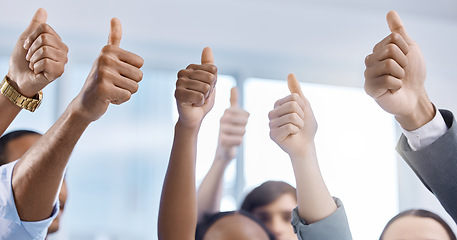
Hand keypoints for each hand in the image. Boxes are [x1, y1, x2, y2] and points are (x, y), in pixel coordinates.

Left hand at [7, 8, 68, 96]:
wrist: (18, 78)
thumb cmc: (22, 60)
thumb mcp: (26, 39)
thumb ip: (35, 25)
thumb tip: (42, 10)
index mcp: (57, 42)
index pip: (45, 29)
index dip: (31, 37)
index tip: (27, 47)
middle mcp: (63, 51)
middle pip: (45, 38)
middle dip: (32, 48)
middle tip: (31, 58)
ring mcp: (62, 61)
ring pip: (45, 49)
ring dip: (33, 58)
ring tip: (34, 65)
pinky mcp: (59, 71)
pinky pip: (46, 61)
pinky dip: (36, 66)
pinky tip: (38, 71)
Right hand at [71, 18, 143, 121]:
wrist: (85, 104)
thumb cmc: (100, 80)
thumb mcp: (106, 57)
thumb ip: (113, 39)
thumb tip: (115, 18)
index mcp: (108, 50)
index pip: (140, 63)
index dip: (131, 72)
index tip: (116, 74)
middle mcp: (105, 59)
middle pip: (139, 76)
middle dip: (129, 84)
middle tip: (113, 84)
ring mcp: (103, 74)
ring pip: (134, 87)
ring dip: (125, 92)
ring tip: (110, 90)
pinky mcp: (104, 89)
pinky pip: (127, 96)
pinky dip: (120, 100)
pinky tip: (108, 98)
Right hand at [175, 47, 217, 127]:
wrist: (194, 117)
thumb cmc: (202, 100)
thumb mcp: (210, 81)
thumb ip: (209, 66)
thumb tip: (207, 47)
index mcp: (191, 68)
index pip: (213, 70)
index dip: (214, 82)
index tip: (206, 88)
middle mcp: (183, 73)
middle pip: (210, 78)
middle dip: (209, 90)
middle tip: (201, 95)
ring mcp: (179, 83)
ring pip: (205, 88)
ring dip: (204, 97)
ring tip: (196, 100)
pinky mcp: (178, 94)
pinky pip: (199, 96)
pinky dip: (200, 103)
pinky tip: (193, 104)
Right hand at [215, 87, 249, 161]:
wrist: (223, 149)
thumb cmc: (230, 130)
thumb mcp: (232, 114)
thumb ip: (233, 101)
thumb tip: (233, 87)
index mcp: (227, 111)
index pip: (246, 114)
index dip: (245, 121)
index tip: (237, 123)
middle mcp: (222, 118)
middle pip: (245, 122)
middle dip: (243, 128)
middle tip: (235, 131)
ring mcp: (221, 129)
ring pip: (243, 131)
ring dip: (241, 136)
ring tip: (233, 136)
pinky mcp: (222, 140)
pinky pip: (240, 140)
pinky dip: (238, 143)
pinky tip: (231, 143)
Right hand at [269, 74, 316, 157]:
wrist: (306, 145)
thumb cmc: (306, 127)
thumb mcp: (304, 105)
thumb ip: (296, 90)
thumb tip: (290, 74)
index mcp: (278, 105)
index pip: (293, 97)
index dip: (302, 106)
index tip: (301, 114)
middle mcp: (272, 114)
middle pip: (292, 105)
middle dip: (301, 115)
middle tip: (299, 123)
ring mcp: (271, 124)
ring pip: (291, 116)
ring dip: (299, 124)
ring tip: (295, 130)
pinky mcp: (272, 135)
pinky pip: (289, 127)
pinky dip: (295, 131)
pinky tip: (291, 136)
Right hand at [364, 10, 433, 129]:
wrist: (415, 96)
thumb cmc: (412, 74)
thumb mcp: (408, 49)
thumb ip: (398, 32)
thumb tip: (390, 12)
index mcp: (377, 52)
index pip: (393, 40)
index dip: (405, 50)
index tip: (405, 60)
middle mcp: (370, 62)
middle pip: (390, 50)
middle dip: (403, 62)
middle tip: (401, 72)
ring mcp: (368, 76)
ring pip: (388, 64)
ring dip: (400, 74)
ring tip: (397, 81)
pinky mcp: (370, 89)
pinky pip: (387, 80)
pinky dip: (396, 85)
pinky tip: (393, 90)